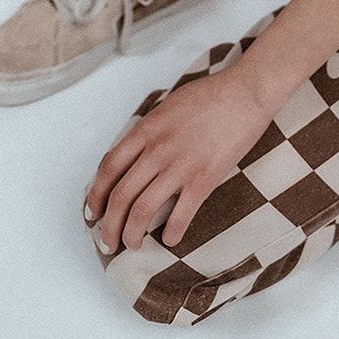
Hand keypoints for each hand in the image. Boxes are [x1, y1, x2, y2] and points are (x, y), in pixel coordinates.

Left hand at [85, 68, 274, 253]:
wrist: (245, 93)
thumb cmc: (210, 96)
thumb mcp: (168, 106)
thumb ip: (149, 132)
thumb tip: (133, 157)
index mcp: (147, 129)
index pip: (108, 168)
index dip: (95, 195)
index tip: (92, 212)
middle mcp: (157, 149)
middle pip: (120, 195)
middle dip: (109, 225)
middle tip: (108, 240)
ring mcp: (180, 166)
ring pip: (143, 210)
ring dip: (132, 234)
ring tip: (132, 245)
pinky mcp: (204, 179)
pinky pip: (180, 216)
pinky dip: (171, 235)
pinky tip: (169, 240)